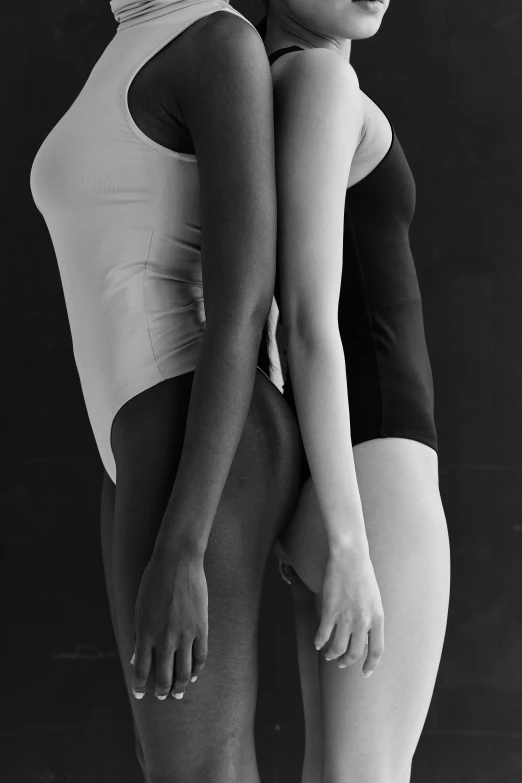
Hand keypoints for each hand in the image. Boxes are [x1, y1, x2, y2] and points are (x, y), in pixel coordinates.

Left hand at [131, 545, 207, 700]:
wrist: (177, 561)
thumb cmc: (153, 580)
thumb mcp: (139, 607)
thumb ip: (139, 633)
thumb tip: (138, 656)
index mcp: (145, 633)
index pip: (141, 670)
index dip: (140, 686)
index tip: (139, 695)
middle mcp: (164, 638)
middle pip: (163, 676)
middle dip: (161, 690)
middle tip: (162, 696)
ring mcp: (185, 634)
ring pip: (184, 671)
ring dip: (180, 686)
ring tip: (179, 693)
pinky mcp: (201, 627)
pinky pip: (201, 656)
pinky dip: (197, 669)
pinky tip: (195, 675)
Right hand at [315, 543, 383, 676]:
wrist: (350, 557)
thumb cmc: (363, 574)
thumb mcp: (374, 599)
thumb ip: (371, 618)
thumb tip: (363, 635)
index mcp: (378, 618)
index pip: (377, 650)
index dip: (370, 665)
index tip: (365, 672)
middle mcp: (363, 621)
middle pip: (355, 653)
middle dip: (347, 662)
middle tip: (341, 663)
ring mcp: (346, 617)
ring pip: (338, 647)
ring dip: (332, 655)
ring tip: (328, 655)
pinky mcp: (330, 610)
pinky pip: (323, 634)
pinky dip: (319, 642)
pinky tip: (317, 643)